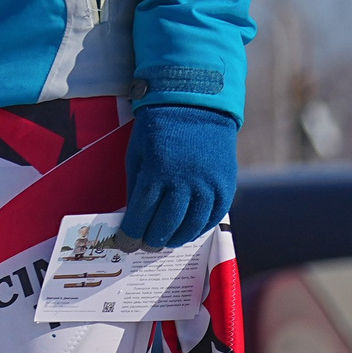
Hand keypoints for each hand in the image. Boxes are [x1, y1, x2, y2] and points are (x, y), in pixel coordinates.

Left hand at [121, 103, 237, 248]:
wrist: (194, 105)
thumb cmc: (157, 129)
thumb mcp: (137, 154)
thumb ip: (136, 185)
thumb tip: (133, 215)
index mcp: (156, 173)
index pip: (142, 212)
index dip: (132, 232)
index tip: (125, 243)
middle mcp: (184, 183)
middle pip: (167, 223)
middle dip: (153, 238)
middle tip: (146, 247)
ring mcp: (208, 185)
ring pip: (192, 224)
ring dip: (177, 238)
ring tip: (166, 243)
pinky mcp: (225, 185)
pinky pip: (214, 216)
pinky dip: (201, 228)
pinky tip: (189, 232)